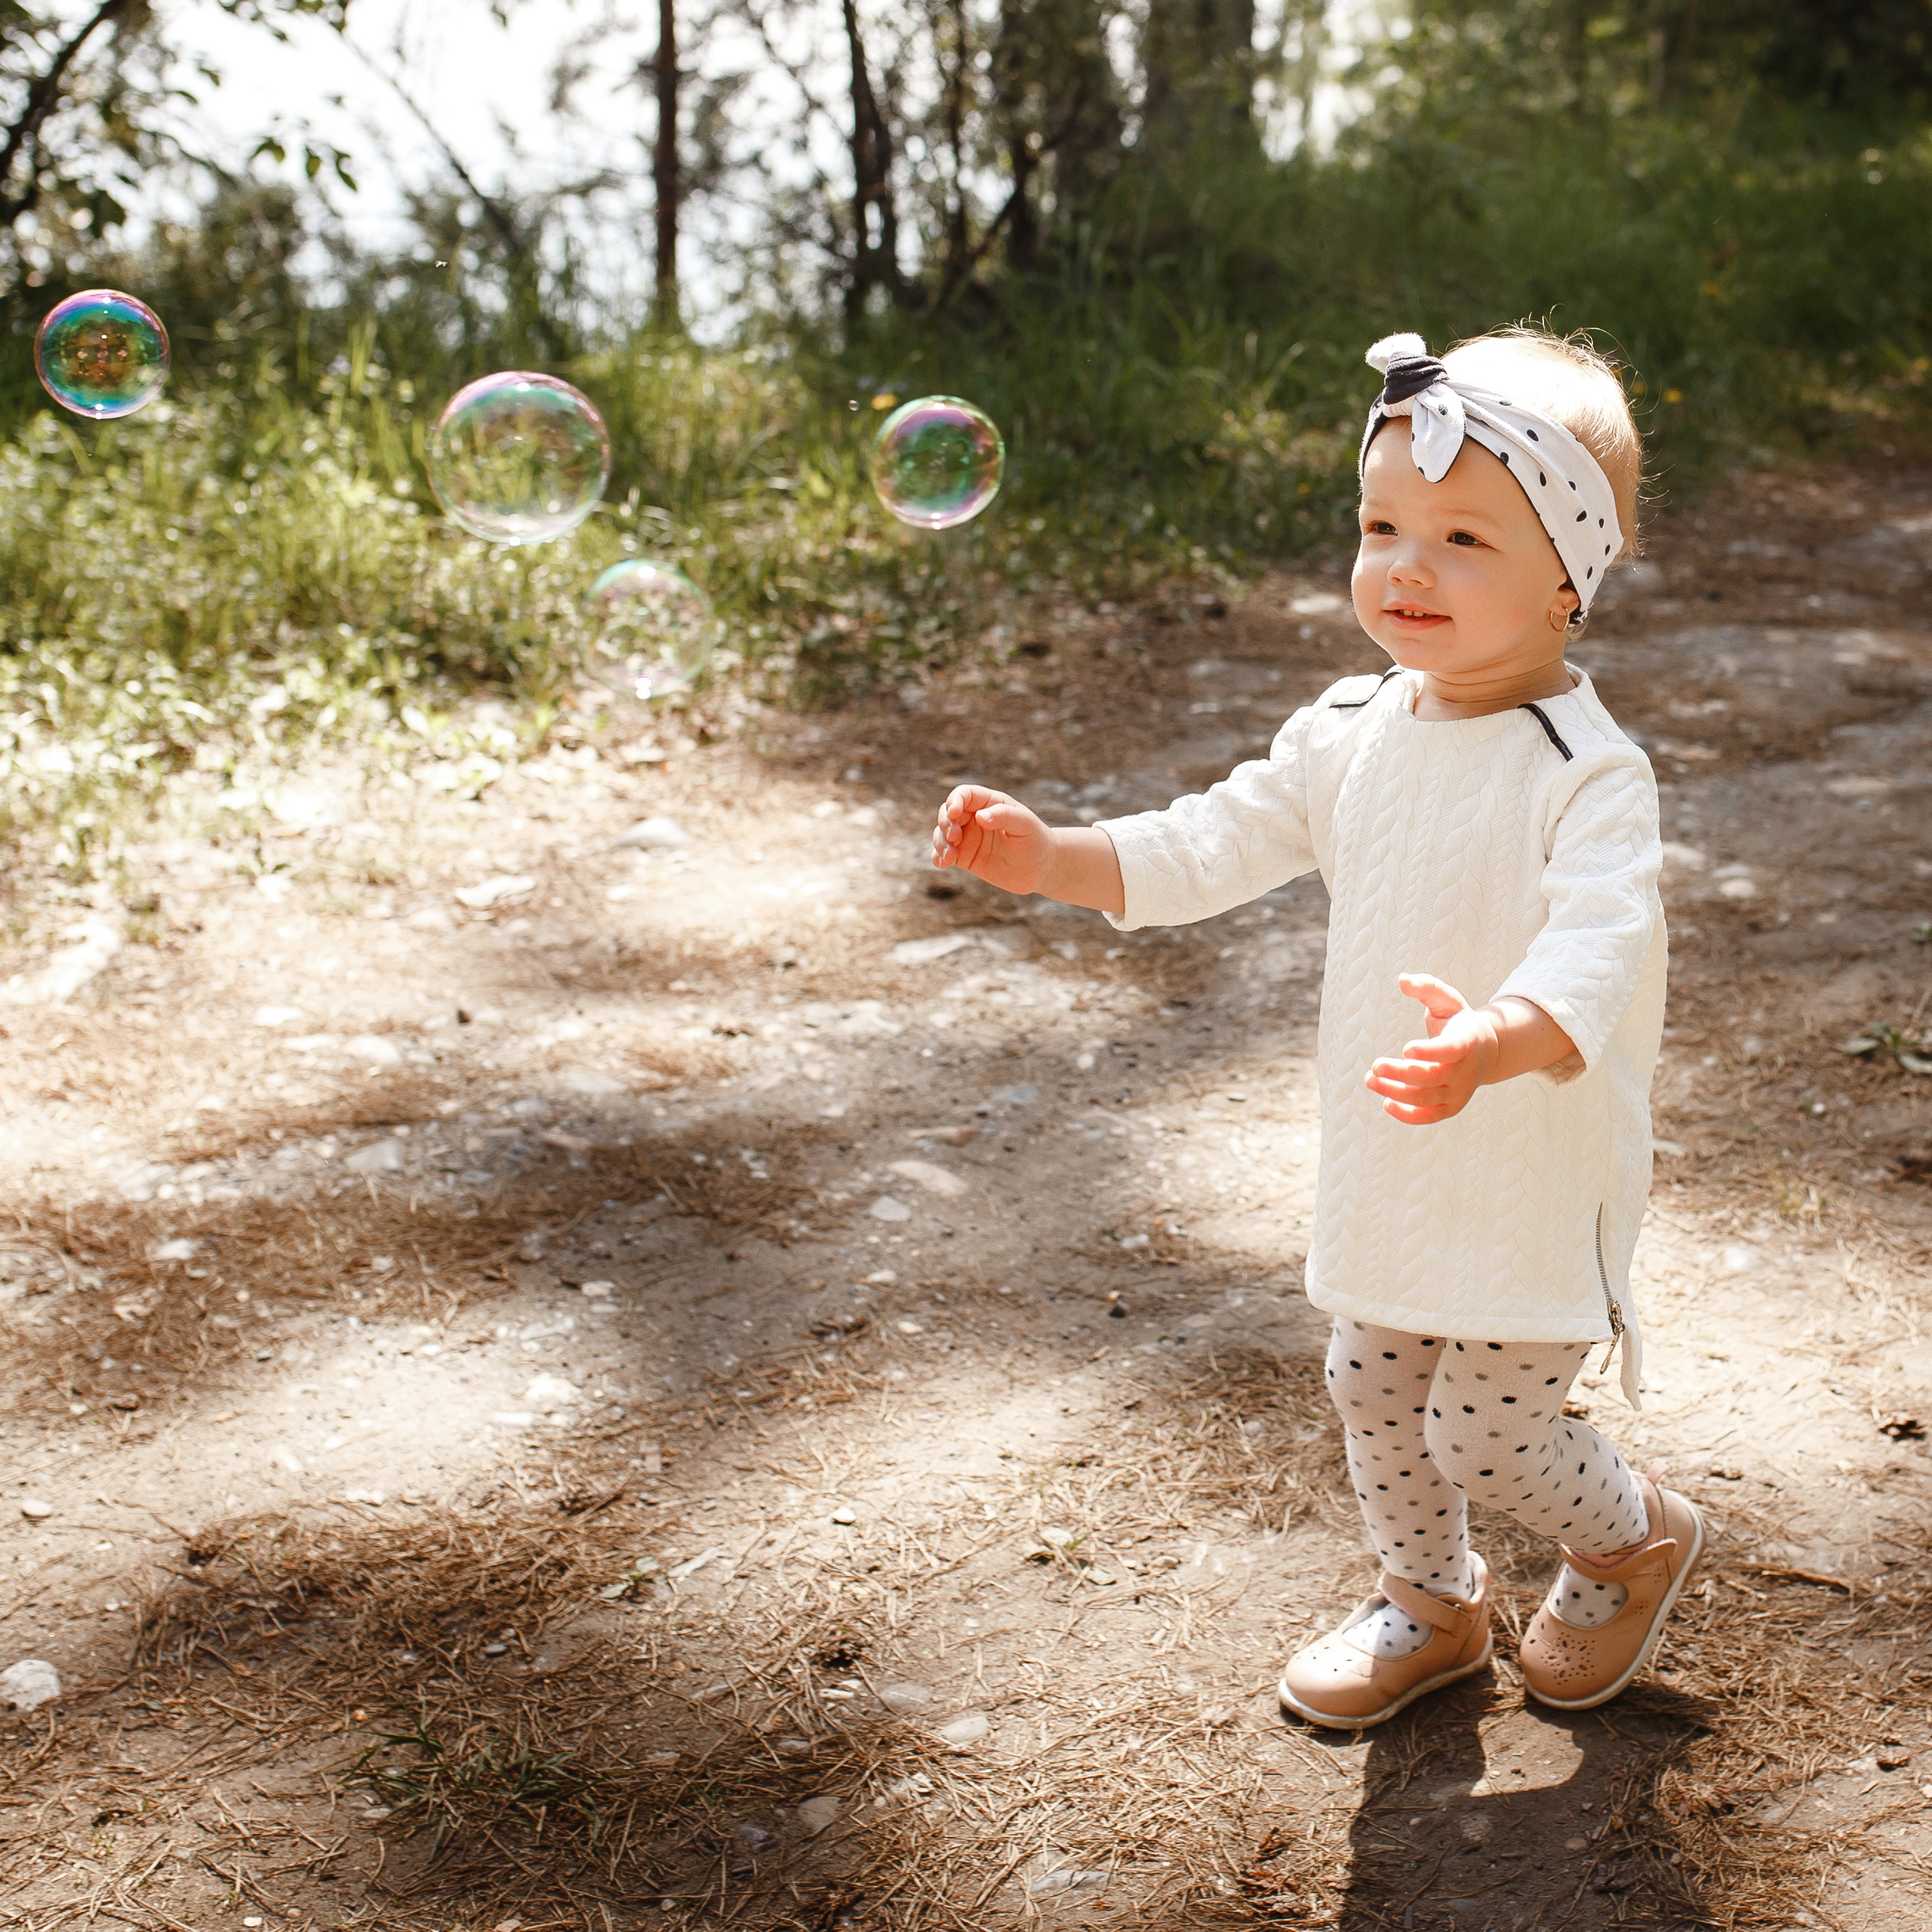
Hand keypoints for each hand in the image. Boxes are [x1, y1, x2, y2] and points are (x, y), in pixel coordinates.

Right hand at [931, 785, 1055, 894]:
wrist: (1041, 869)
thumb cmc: (1036, 841)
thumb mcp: (1025, 825)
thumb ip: (1005, 816)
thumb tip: (980, 816)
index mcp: (989, 803)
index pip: (964, 794)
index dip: (955, 801)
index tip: (954, 813)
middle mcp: (975, 818)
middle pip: (947, 812)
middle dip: (945, 822)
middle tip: (954, 836)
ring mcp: (968, 838)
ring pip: (942, 833)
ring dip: (940, 842)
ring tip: (950, 856)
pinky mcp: (965, 857)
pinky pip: (944, 854)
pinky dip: (938, 857)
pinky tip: (944, 863)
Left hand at [1363, 973, 1501, 1125]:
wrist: (1485, 1051)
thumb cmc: (1458, 1021)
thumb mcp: (1448, 1000)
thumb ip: (1427, 987)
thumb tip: (1402, 979)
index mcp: (1467, 1042)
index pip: (1449, 1051)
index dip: (1429, 1052)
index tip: (1405, 1048)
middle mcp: (1465, 1071)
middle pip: (1431, 1078)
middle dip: (1400, 1074)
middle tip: (1375, 1065)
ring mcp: (1459, 1092)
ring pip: (1426, 1098)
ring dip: (1395, 1092)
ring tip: (1370, 1079)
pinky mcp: (1451, 1107)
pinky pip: (1429, 1117)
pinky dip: (1407, 1115)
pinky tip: (1386, 1102)